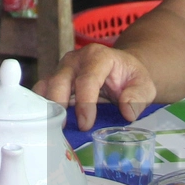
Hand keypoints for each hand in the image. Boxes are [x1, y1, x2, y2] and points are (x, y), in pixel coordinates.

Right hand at [35, 45, 157, 130]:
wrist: (120, 68)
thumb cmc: (130, 77)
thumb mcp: (144, 85)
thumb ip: (138, 97)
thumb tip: (127, 113)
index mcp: (98, 57)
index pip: (87, 80)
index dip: (85, 103)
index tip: (86, 124)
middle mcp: (75, 59)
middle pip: (60, 80)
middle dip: (60, 104)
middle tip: (64, 128)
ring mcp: (62, 68)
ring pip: (46, 85)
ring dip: (47, 106)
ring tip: (50, 127)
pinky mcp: (54, 78)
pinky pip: (41, 91)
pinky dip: (41, 106)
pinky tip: (44, 122)